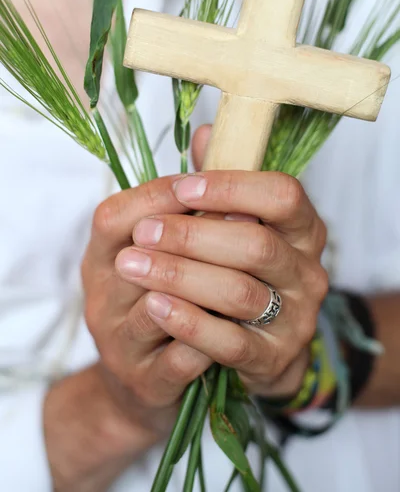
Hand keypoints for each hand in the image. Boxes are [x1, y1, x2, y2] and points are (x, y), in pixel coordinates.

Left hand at [84, 126, 327, 429]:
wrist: (246, 346)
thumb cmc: (231, 270)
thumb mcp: (227, 225)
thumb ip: (219, 183)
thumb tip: (205, 132)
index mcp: (301, 228)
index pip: (283, 195)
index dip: (232, 188)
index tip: (181, 187)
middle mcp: (307, 271)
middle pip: (257, 245)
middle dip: (192, 236)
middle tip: (142, 232)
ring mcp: (295, 319)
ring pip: (240, 293)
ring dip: (180, 276)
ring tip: (131, 265)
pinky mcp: (272, 359)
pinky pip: (230, 342)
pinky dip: (188, 322)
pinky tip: (154, 305)